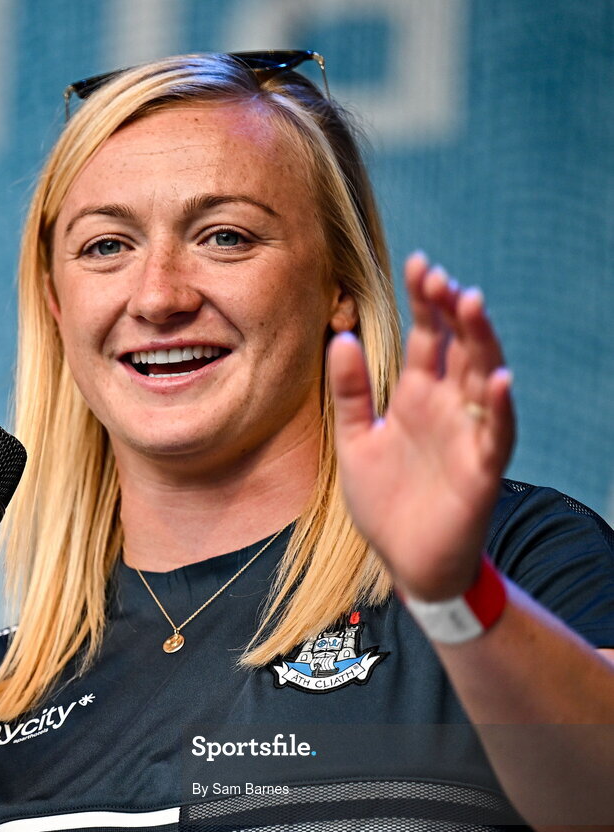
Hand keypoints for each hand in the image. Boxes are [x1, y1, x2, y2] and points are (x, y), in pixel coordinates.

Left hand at [328, 252, 514, 599]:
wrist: (403, 562)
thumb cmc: (384, 503)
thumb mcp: (354, 442)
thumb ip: (349, 393)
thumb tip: (339, 337)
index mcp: (416, 397)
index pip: (427, 338)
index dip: (426, 303)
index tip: (419, 263)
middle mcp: (446, 408)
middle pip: (458, 348)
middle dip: (452, 311)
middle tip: (440, 277)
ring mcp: (467, 436)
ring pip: (482, 378)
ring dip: (480, 342)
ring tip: (470, 304)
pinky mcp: (481, 470)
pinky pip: (496, 433)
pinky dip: (497, 407)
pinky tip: (496, 379)